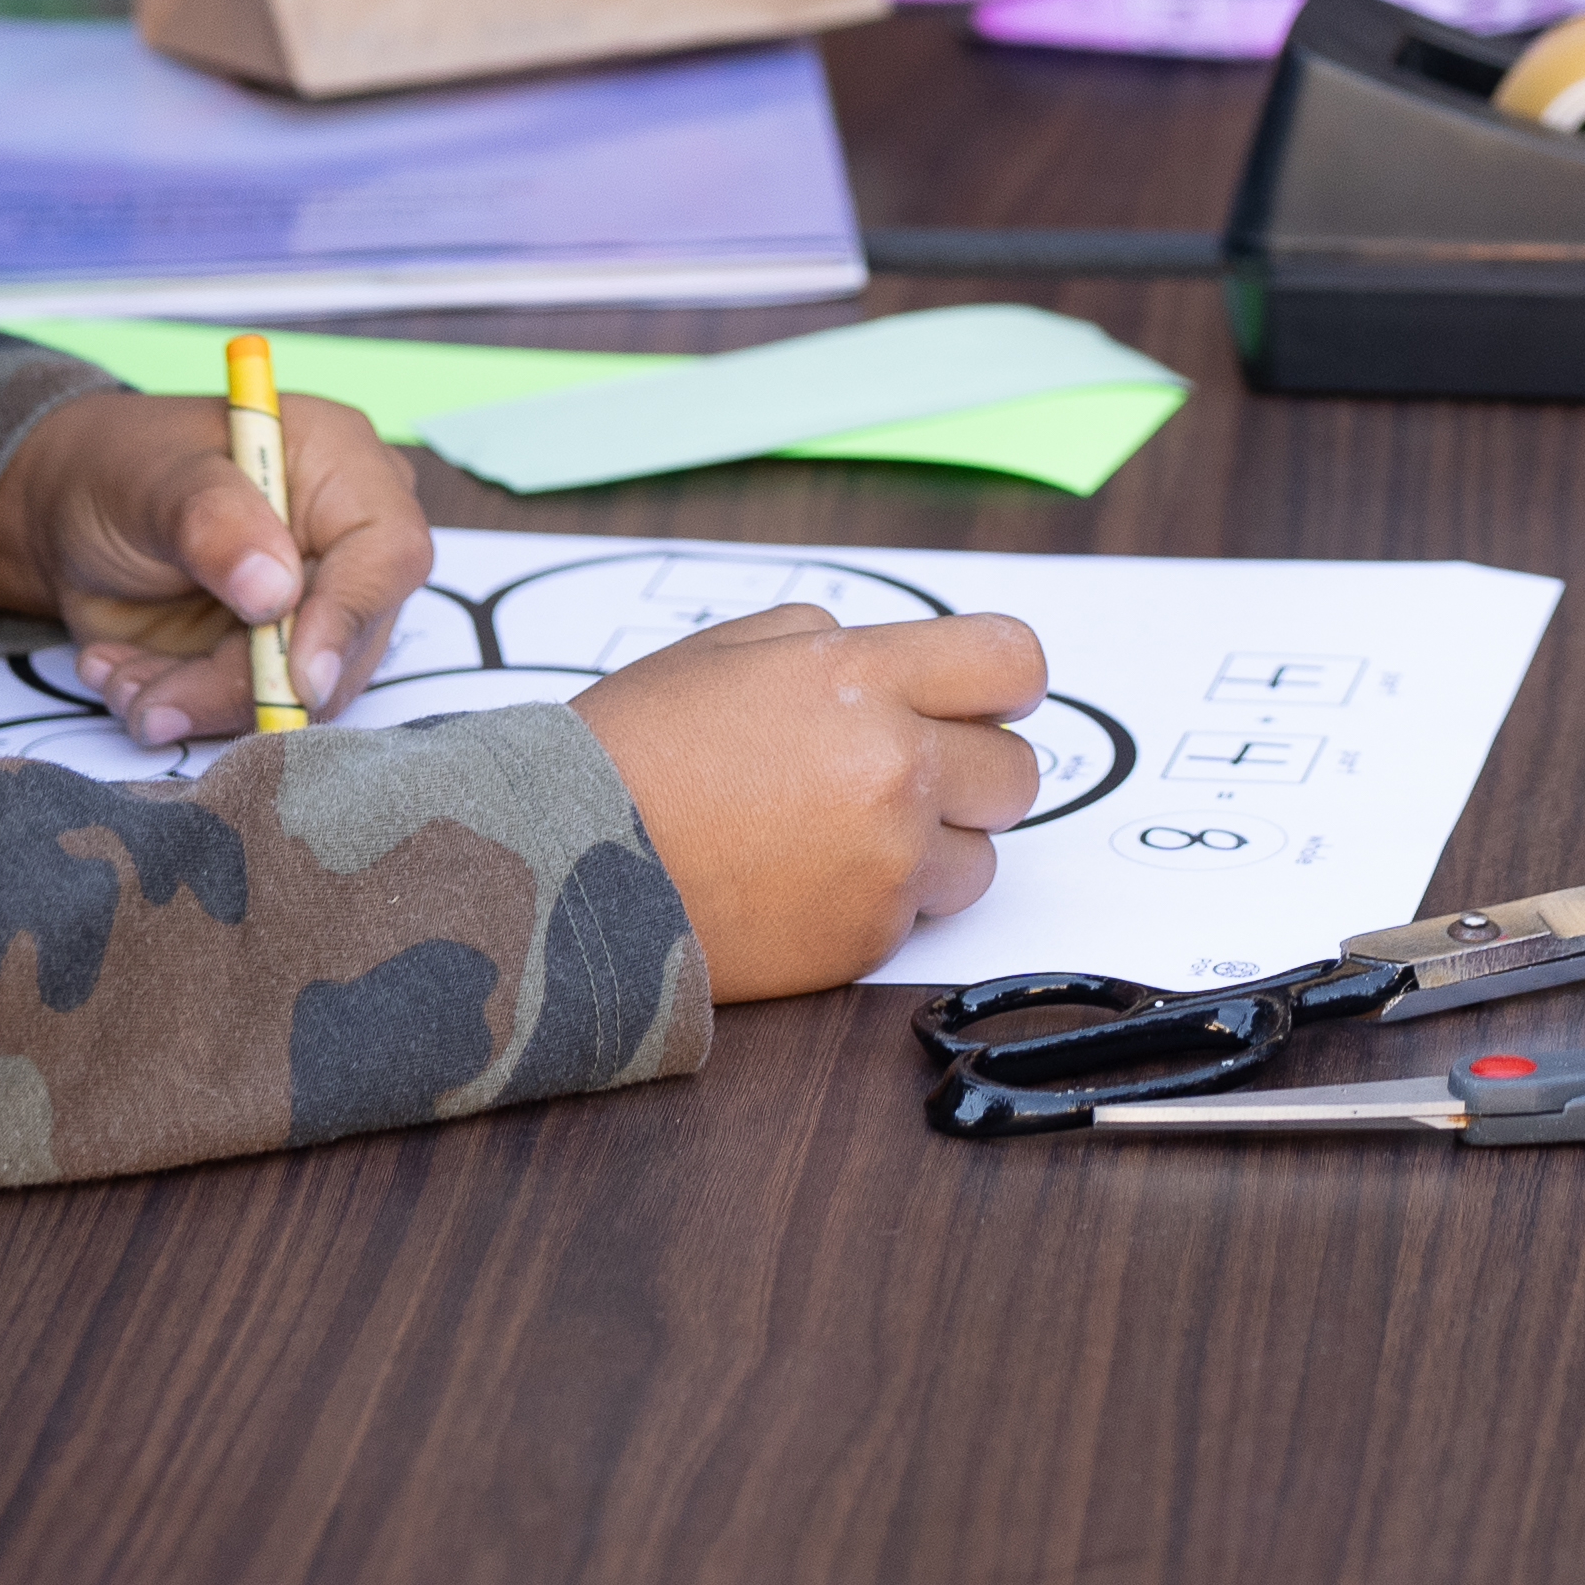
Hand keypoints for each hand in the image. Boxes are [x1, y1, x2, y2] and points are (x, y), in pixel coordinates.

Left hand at [0, 380, 439, 738]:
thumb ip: (212, 525)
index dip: (348, 620)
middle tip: (152, 698)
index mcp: (344, 469)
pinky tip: (119, 671)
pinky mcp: (270, 664)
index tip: (296, 678)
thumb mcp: (153, 482)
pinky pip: (244, 715)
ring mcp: (312, 611)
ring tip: (118, 677)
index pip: (387, 554)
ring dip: (194, 702)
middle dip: (242, 687)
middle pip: (343, 646)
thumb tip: (276, 593)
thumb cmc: (120, 468)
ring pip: (291, 697)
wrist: (67, 515)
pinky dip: (175, 706)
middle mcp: (345, 547)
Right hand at [570, 601, 1057, 996]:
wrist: (567, 868)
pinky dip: (883, 901)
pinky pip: (920, 915)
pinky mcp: (866, 940)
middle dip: (972, 769)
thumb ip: (834, 644)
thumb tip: (900, 666)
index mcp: (865, 678)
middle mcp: (894, 768)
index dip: (1005, 681)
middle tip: (905, 773)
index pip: (1013, 662)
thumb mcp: (731, 650)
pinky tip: (810, 880)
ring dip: (936, 845)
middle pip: (1017, 771)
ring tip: (846, 835)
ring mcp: (886, 863)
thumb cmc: (639, 749)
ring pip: (982, 856)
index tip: (986, 697)